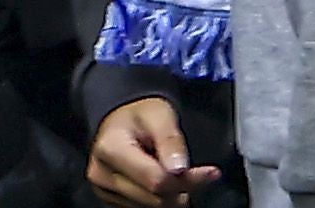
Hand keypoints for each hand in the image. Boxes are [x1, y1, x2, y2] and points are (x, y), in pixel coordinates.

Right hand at [89, 97, 224, 202]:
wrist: (120, 122)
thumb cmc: (141, 115)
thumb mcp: (160, 115)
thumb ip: (169, 140)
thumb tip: (179, 170)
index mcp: (110, 149)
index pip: (156, 179)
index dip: (188, 180)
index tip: (212, 172)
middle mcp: (102, 174)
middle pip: (155, 198)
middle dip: (184, 189)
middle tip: (199, 173)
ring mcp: (105, 191)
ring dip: (174, 196)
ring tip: (177, 173)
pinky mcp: (111, 202)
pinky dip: (163, 199)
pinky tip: (166, 182)